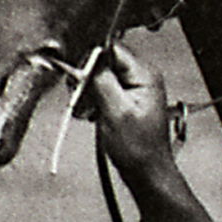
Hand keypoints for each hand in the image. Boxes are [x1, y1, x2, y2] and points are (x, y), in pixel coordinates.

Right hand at [85, 43, 178, 184]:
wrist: (146, 172)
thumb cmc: (138, 148)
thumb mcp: (116, 111)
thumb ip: (102, 81)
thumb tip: (88, 57)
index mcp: (145, 75)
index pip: (112, 48)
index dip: (90, 57)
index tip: (75, 71)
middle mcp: (141, 77)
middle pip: (104, 61)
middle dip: (87, 77)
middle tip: (80, 96)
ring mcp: (134, 89)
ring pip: (100, 77)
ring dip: (88, 91)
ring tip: (88, 110)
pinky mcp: (125, 100)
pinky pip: (102, 91)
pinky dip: (92, 100)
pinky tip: (92, 115)